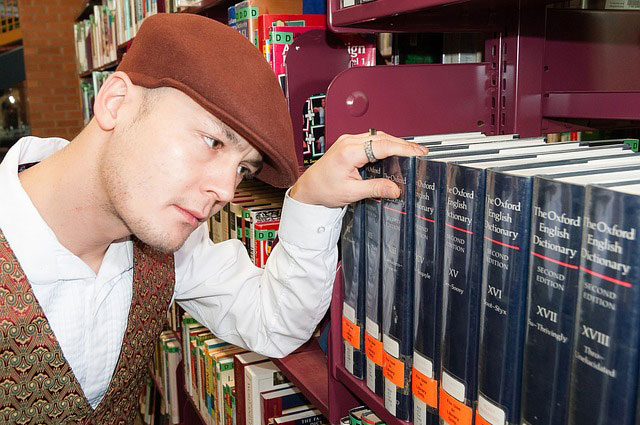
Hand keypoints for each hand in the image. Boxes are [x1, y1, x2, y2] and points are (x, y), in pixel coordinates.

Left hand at [290, 131, 428, 206]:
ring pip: (377, 136)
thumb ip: (375, 189)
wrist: (309, 188)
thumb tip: (395, 189)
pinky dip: (385, 144)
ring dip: (394, 143)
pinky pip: (371, 139)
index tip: (417, 153)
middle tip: (420, 153)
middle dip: (403, 144)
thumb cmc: (324, 189)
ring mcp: (348, 141)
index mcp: (348, 151)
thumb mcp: (351, 193)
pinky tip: (394, 151)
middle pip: (382, 137)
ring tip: (411, 152)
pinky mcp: (349, 143)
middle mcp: (348, 142)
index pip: (381, 145)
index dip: (402, 148)